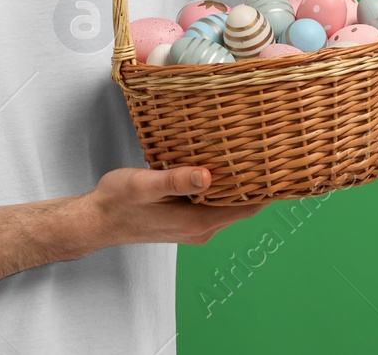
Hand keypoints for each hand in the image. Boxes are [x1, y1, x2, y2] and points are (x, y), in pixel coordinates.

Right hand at [85, 166, 265, 245]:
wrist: (95, 220)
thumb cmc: (116, 202)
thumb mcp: (144, 186)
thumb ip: (175, 181)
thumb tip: (207, 176)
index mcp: (197, 222)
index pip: (247, 208)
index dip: (267, 189)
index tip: (281, 166)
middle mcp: (201, 228)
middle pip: (243, 206)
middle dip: (258, 182)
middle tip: (271, 149)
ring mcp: (194, 225)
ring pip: (229, 203)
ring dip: (240, 182)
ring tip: (252, 152)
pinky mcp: (186, 218)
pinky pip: (215, 202)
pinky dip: (223, 186)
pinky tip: (222, 166)